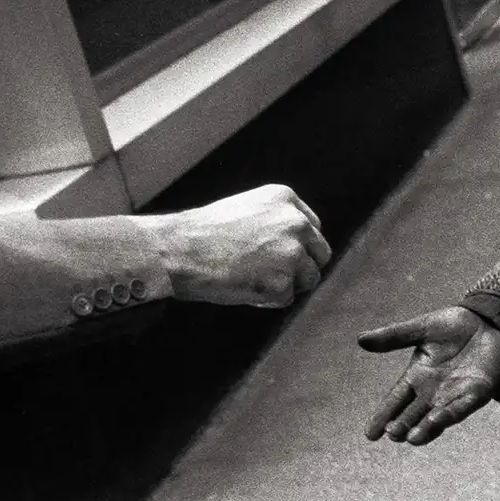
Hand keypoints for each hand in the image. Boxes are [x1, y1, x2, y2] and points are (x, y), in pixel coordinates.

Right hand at [137, 184, 329, 306]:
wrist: (178, 250)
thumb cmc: (202, 233)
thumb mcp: (245, 209)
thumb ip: (275, 221)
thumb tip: (299, 246)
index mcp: (286, 200)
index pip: (312, 229)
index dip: (300, 246)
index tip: (283, 255)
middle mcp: (295, 223)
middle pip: (320, 254)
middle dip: (303, 267)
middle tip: (275, 275)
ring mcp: (292, 253)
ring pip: (309, 278)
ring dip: (287, 285)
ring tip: (253, 280)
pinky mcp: (282, 282)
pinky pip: (286, 299)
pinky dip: (268, 300)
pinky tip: (244, 288)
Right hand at [358, 306, 499, 444]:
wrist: (488, 322)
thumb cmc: (454, 327)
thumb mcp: (422, 329)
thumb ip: (394, 336)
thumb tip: (360, 339)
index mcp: (417, 377)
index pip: (395, 400)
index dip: (383, 416)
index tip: (370, 434)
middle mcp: (433, 392)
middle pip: (413, 414)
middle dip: (403, 425)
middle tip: (392, 434)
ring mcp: (454, 395)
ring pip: (436, 417)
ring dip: (425, 427)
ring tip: (411, 438)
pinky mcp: (476, 393)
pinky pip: (461, 407)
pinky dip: (449, 414)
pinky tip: (437, 420)